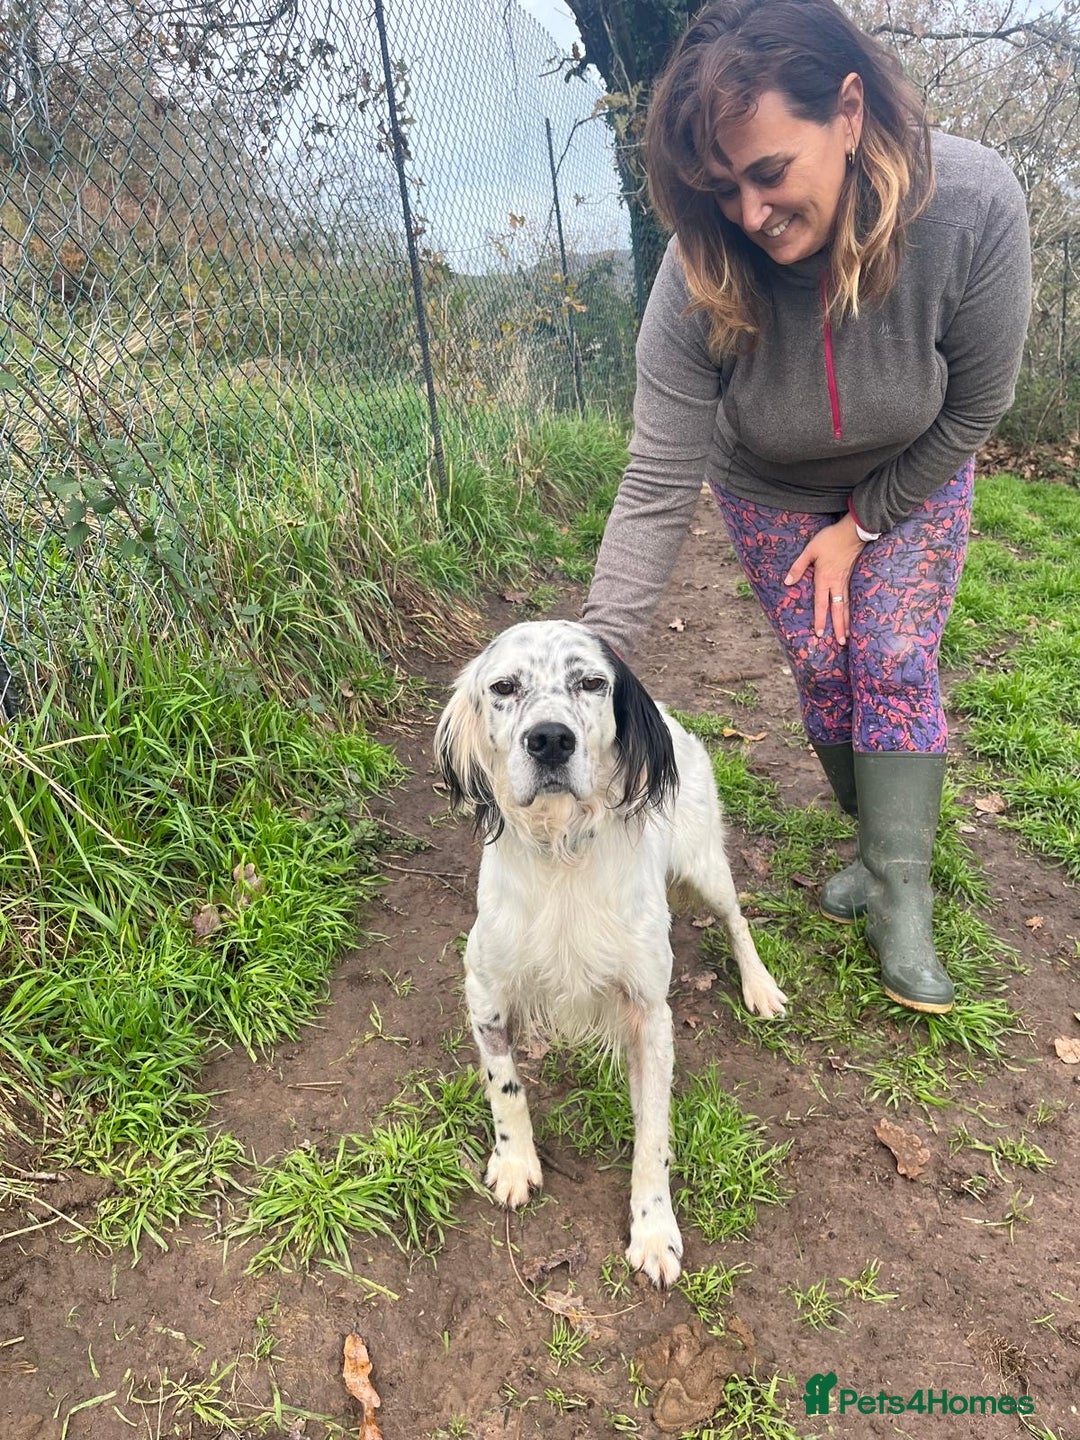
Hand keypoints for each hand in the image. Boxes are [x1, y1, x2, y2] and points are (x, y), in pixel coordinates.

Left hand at [783, 514, 865, 645]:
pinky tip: (853, 615)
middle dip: (839, 627)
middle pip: (837, 610)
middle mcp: (836, 583)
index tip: (819, 633)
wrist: (853, 531)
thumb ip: (798, 566)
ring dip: (847, 621)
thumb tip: (787, 582)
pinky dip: (852, 608)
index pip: (821, 604)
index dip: (820, 619)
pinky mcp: (852, 576)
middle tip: (840, 642)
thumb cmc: (830, 539)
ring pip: (847, 605)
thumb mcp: (810, 550)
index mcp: (824, 579)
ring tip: (848, 634)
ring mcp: (846, 581)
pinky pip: (852, 597)